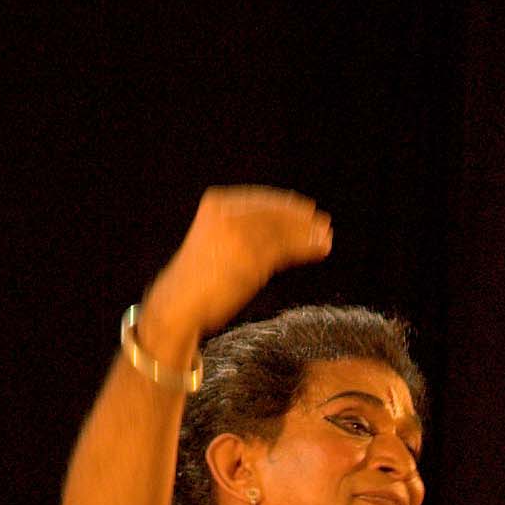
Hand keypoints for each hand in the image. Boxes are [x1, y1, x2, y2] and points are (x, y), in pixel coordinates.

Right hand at [144, 187, 334, 347]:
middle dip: (301, 219)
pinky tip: (320, 249)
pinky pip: (286, 249)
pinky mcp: (251, 259)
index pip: (259, 200)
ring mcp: (239, 236)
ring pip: (282, 231)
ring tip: (326, 238)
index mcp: (216, 204)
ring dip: (308, 234)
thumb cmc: (197, 278)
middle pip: (274, 213)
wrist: (179, 303)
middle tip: (322, 223)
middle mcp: (227, 215)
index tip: (305, 208)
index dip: (286, 204)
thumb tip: (279, 225)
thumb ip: (240, 228)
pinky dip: (307, 247)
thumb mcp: (214, 240)